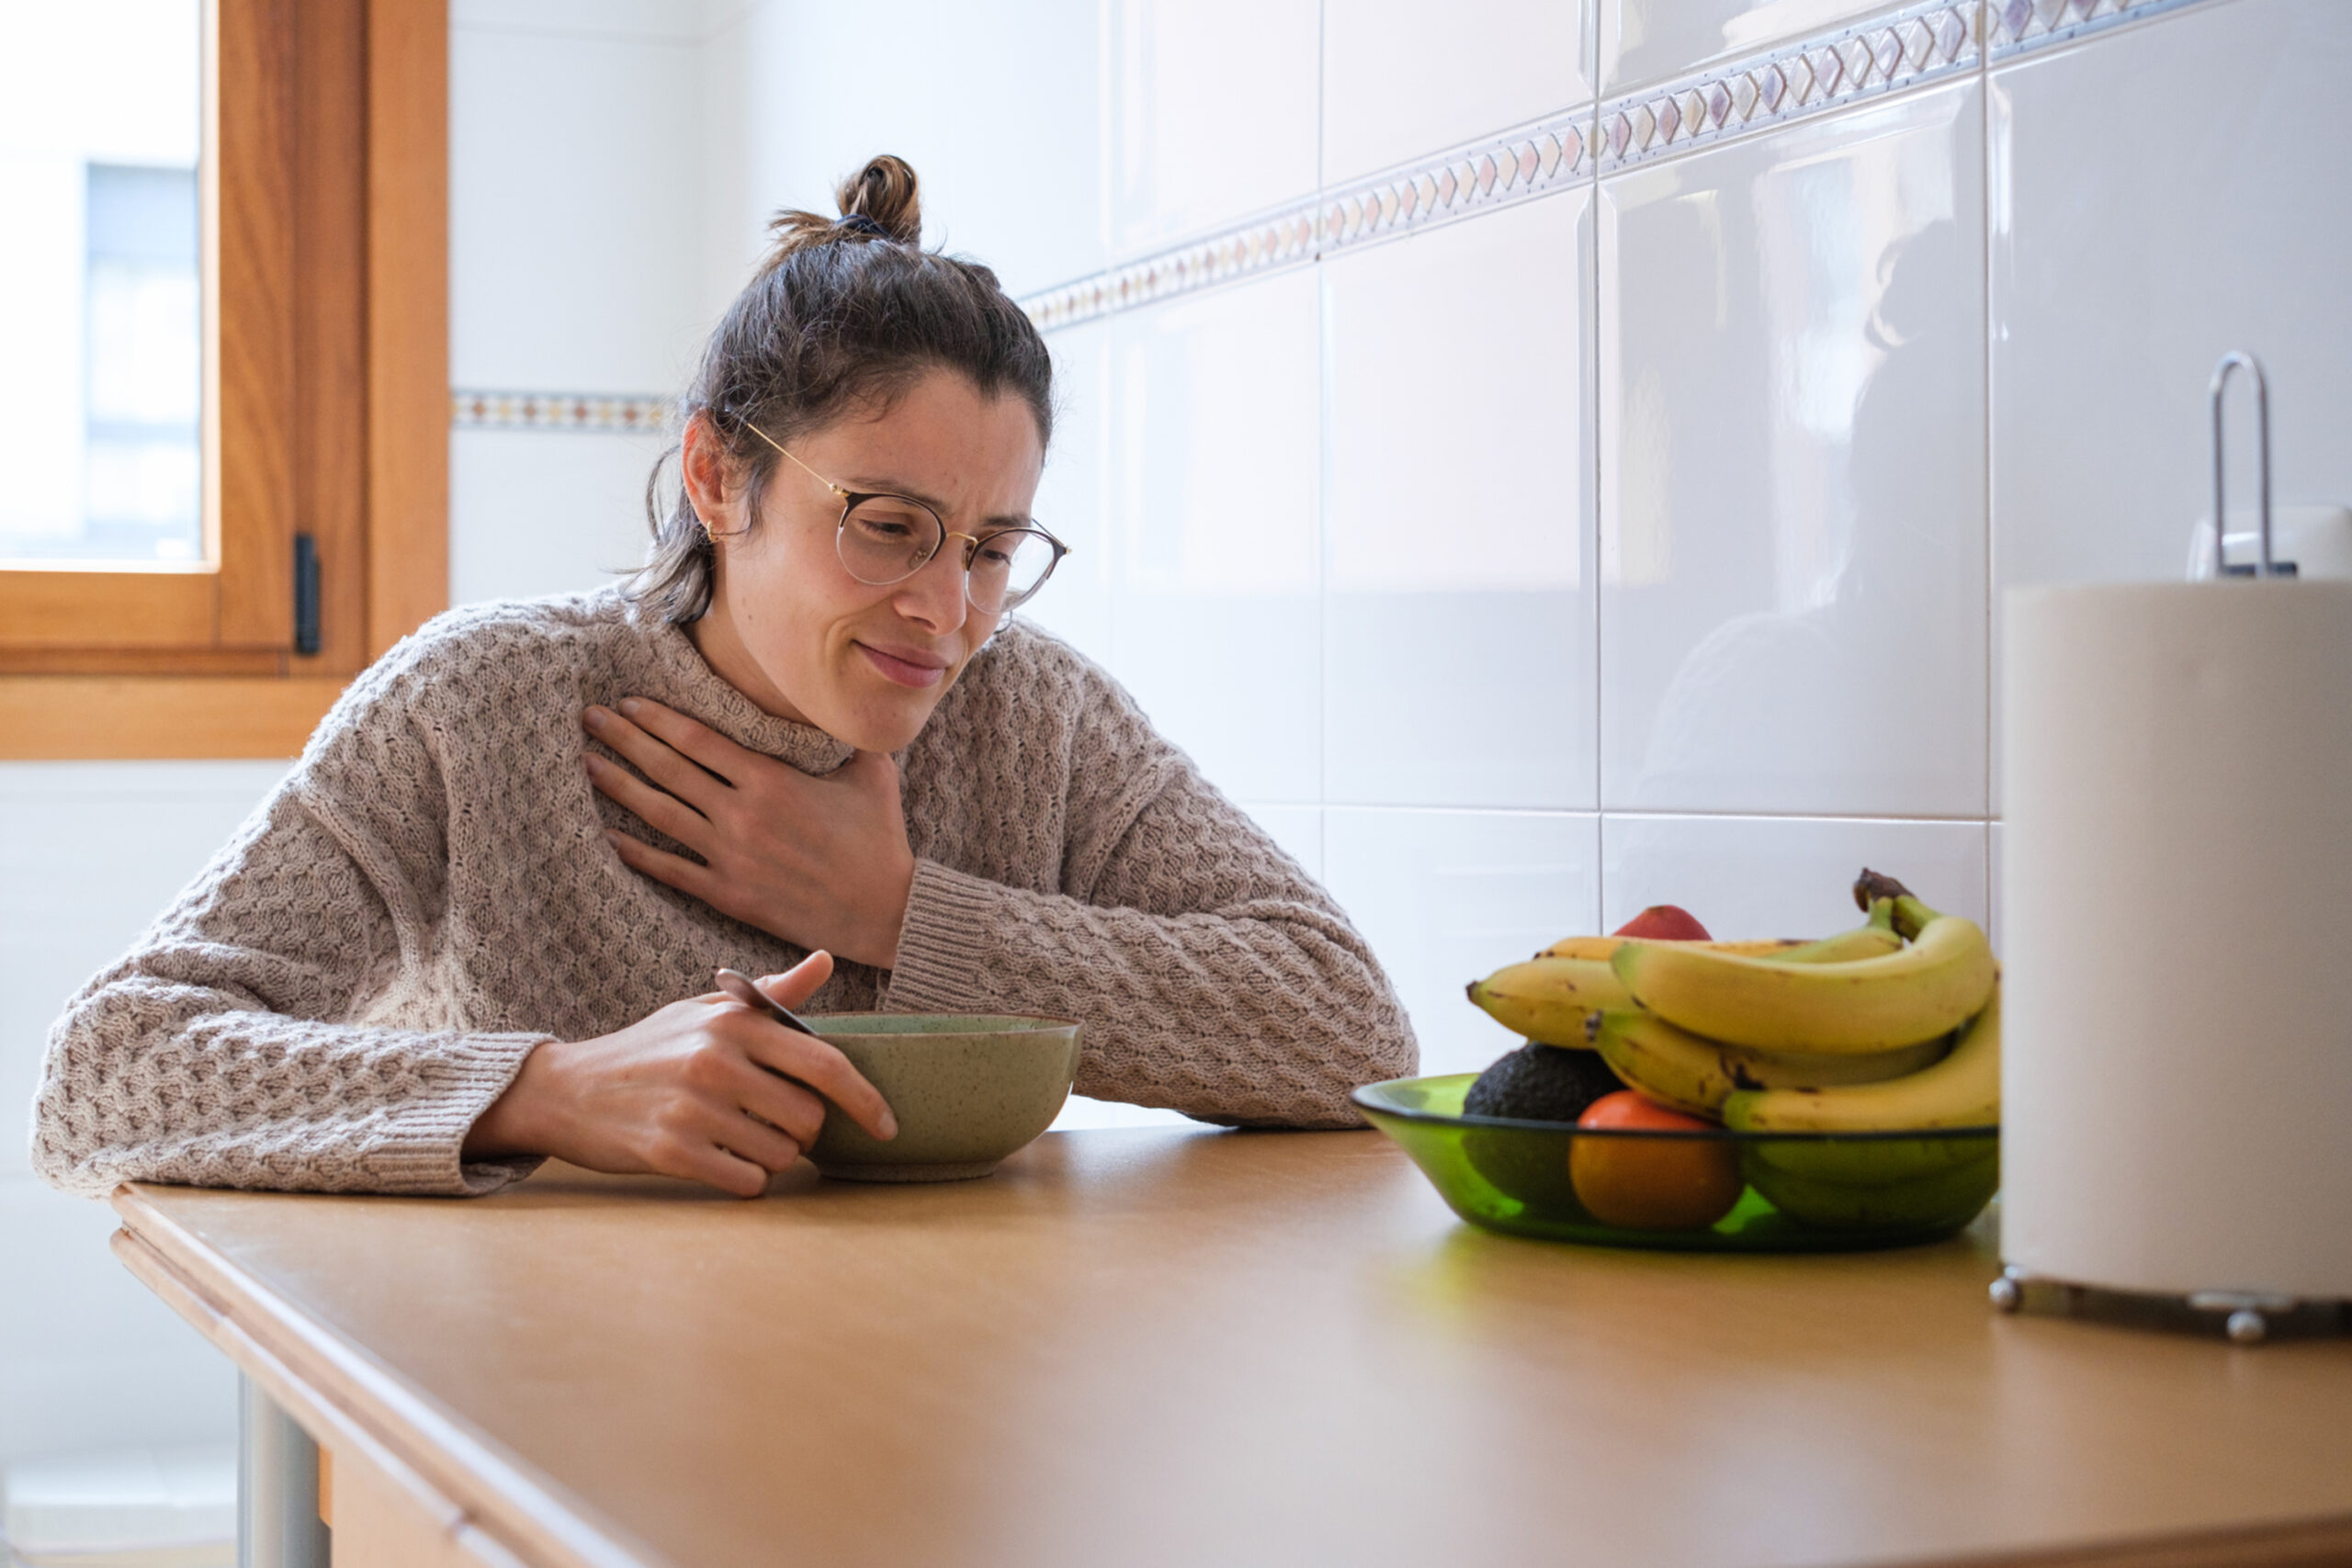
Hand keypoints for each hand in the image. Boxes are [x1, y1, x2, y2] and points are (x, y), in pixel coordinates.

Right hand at [463, 952, 896, 1197]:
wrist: (566, 1089)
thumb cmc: (649, 1050)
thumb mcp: (705, 1010)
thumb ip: (771, 995)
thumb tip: (827, 960)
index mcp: (734, 1022)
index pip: (825, 1063)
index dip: (867, 1099)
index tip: (888, 1126)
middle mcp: (716, 1060)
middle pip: (810, 1119)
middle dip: (802, 1132)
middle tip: (770, 1124)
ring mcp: (692, 1107)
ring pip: (781, 1156)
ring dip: (770, 1158)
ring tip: (733, 1137)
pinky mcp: (670, 1151)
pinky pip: (746, 1182)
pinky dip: (743, 1180)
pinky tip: (717, 1160)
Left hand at [582, 696, 916, 967]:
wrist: (883, 911)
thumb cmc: (880, 839)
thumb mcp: (872, 773)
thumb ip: (847, 735)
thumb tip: (844, 698)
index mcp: (771, 780)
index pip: (698, 740)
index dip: (658, 718)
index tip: (630, 702)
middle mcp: (742, 815)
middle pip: (668, 769)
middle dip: (624, 739)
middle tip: (590, 717)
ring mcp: (731, 857)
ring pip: (660, 814)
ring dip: (619, 786)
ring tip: (588, 763)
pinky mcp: (729, 894)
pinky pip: (671, 870)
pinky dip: (636, 852)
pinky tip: (608, 835)